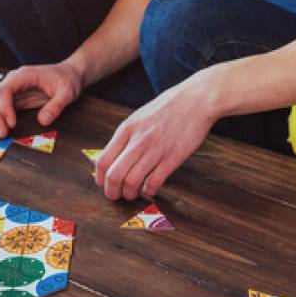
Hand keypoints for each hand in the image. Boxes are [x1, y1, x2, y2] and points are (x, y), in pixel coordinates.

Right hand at [0, 62, 82, 137]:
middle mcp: (15, 80)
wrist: (70, 74)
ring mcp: (14, 89)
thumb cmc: (67, 79)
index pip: (5, 90)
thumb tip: (43, 121)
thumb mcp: (66, 92)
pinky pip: (1, 107)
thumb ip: (56, 106)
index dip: (5, 108)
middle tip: (1, 133)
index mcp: (24, 75)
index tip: (11, 123)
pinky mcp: (16, 97)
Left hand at [95, 79, 215, 199]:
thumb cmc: (167, 108)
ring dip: (129, 194)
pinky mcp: (172, 157)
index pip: (102, 161)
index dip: (100, 179)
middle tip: (116, 196)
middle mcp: (138, 140)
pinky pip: (154, 182)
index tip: (104, 185)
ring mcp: (155, 149)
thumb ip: (125, 136)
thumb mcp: (138, 117)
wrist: (195, 100)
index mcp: (126, 129)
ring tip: (132, 194)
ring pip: (131, 182)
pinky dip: (149, 191)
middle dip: (112, 192)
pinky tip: (149, 189)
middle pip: (114, 175)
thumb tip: (112, 157)